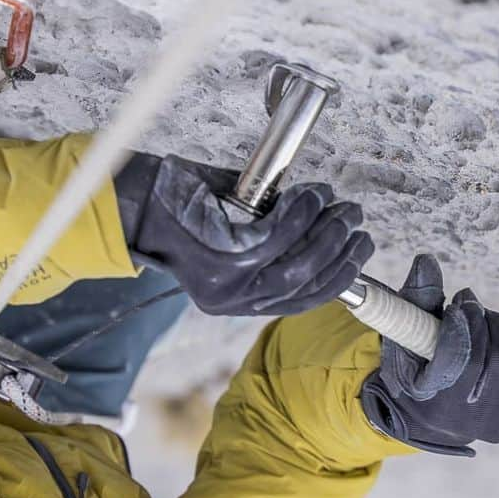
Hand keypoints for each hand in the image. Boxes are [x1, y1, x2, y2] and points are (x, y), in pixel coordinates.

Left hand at [115, 153, 373, 314]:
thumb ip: (276, 243)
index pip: (303, 300)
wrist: (138, 205)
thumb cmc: (189, 210)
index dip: (339, 275)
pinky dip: (298, 214)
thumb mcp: (236, 238)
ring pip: (293, 265)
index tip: (360, 248)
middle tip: (353, 218)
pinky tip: (308, 194)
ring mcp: (226, 284)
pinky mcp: (219, 258)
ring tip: (334, 202)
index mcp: (240, 302)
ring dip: (323, 231)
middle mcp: (233, 302)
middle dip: (339, 250)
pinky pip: (272, 238)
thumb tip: (329, 226)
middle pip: (305, 285)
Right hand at [360, 254, 498, 456]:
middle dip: (489, 323)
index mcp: (437, 406)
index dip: (465, 323)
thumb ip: (415, 300)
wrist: (432, 414)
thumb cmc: (415, 368)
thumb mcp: (404, 337)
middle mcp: (475, 422)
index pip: (464, 360)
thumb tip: (427, 260)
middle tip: (472, 308)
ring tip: (487, 324)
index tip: (459, 303)